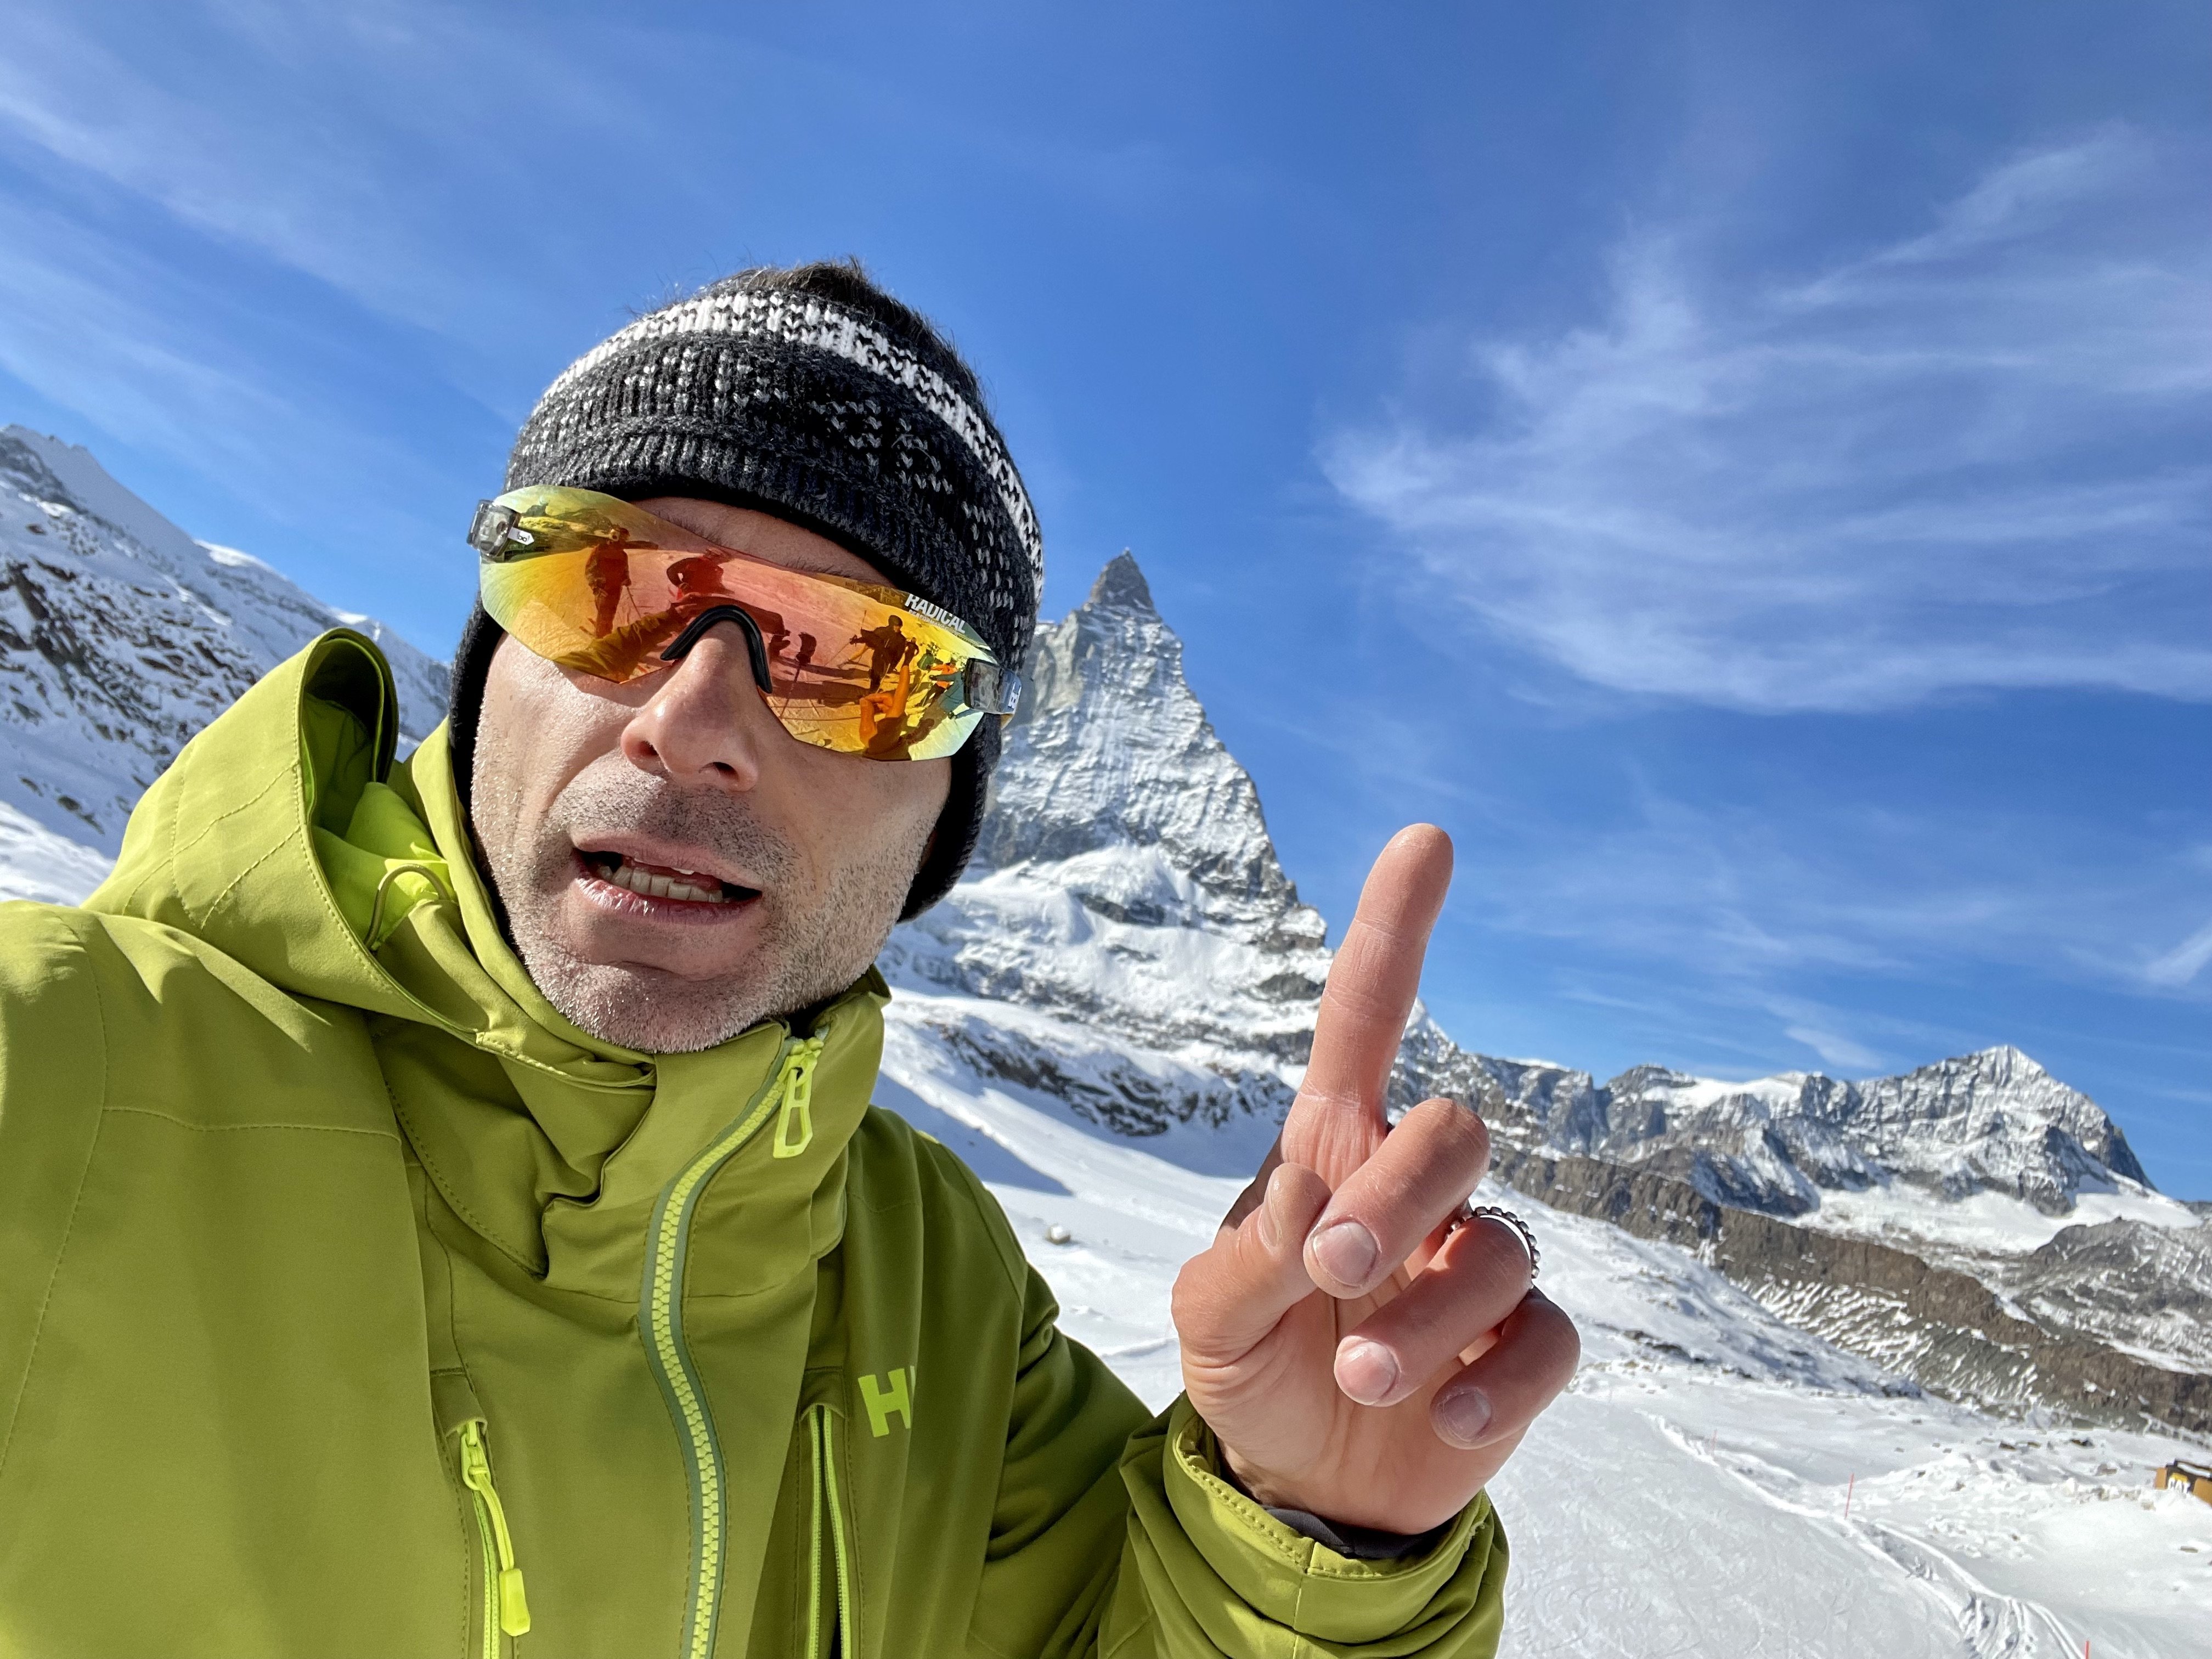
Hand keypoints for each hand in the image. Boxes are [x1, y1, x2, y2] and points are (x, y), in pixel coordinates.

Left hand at [1170, 825, 1578, 1533]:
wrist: (1295, 1485)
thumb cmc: (1250, 1363)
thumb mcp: (1208, 1315)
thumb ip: (1249, 1254)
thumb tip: (1310, 1192)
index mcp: (1336, 1149)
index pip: (1372, 1017)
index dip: (1396, 929)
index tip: (1425, 841)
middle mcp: (1418, 1192)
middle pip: (1453, 1132)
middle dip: (1399, 1196)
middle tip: (1334, 1274)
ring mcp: (1475, 1268)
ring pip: (1501, 1248)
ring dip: (1426, 1317)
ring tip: (1357, 1374)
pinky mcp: (1518, 1351)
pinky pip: (1550, 1340)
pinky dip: (1499, 1380)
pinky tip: (1444, 1417)